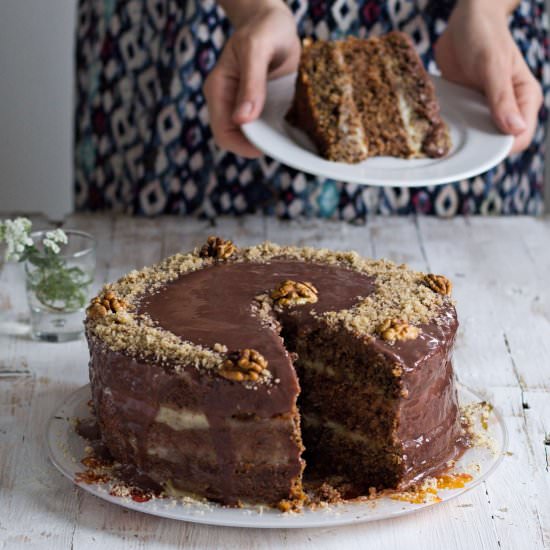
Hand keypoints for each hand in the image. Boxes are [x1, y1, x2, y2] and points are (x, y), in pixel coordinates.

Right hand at [204, 2, 299, 157]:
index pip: (224, 134)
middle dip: (259, 145)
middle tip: (284, 141)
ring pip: (252, 138)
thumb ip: (252, 83)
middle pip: (237, 140)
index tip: (270, 146)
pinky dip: (277, 132)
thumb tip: (243, 119)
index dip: (244, 146)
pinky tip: (292, 128)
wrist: (275, 21)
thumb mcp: (257, 48)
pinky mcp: (258, 107)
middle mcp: (228, 102)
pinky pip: (265, 128)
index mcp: (218, 90)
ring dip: (270, 141)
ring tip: (289, 136)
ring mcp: (242, 106)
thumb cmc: (265, 28)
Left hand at [434, 1, 542, 152]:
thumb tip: (515, 129)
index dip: (499, 149)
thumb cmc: (485, 35)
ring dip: (461, 141)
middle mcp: (508, 108)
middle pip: (496, 142)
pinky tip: (435, 132)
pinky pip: (461, 125)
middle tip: (452, 150)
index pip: (520, 137)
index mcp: (524, 99)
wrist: (466, 19)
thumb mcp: (493, 66)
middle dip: (477, 149)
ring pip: (478, 136)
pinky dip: (450, 130)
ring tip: (441, 143)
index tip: (475, 152)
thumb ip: (501, 98)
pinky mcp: (468, 106)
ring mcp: (486, 108)